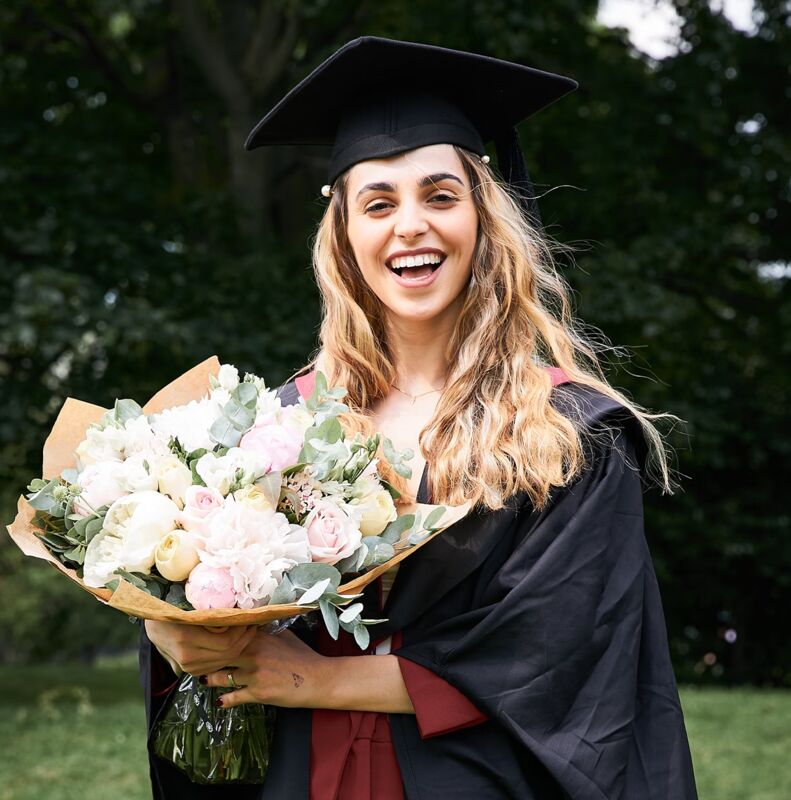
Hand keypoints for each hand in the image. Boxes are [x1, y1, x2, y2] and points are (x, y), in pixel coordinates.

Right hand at [144, 619, 257, 675]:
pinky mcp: (190, 670)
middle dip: (245, 638)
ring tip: (247, 630)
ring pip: (225, 661)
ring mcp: (189, 666)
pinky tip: (235, 641)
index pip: (226, 641)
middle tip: (253, 623)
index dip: (242, 630)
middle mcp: (188, 656)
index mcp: (186, 637)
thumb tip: (232, 613)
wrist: (153, 625)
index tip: (249, 617)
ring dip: (240, 646)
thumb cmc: (172, 609)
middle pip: (229, 652)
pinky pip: (217, 665)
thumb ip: (207, 615)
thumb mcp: (188, 607)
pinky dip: (229, 654)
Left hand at [203, 629, 326, 708]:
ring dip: (211, 679)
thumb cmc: (304, 656)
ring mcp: (254, 674)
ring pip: (223, 677)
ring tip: (204, 679)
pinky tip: (220, 701)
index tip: (203, 637)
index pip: (230, 634)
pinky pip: (234, 697)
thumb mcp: (285, 636)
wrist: (318, 678)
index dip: (215, 637)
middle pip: (220, 655)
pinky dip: (225, 700)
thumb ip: (266, 630)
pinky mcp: (258, 693)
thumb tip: (253, 624)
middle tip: (196, 660)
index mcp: (260, 637)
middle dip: (207, 658)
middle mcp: (254, 653)